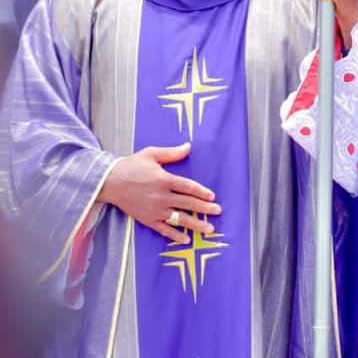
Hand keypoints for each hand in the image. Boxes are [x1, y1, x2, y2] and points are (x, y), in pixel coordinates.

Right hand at [97, 143, 221, 243]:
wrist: (110, 182)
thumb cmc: (132, 165)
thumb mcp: (152, 154)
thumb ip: (172, 153)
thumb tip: (189, 146)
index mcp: (164, 179)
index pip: (188, 187)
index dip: (201, 192)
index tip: (212, 196)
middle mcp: (161, 196)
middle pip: (187, 203)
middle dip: (204, 208)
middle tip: (218, 211)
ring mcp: (154, 210)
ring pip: (179, 219)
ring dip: (195, 224)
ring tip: (209, 229)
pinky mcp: (147, 219)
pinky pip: (164, 229)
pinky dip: (175, 235)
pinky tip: (186, 240)